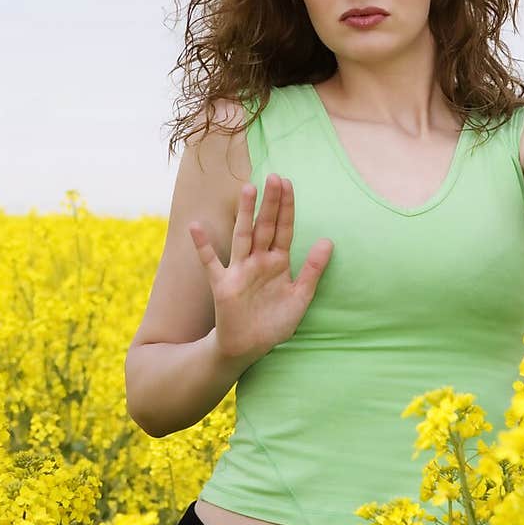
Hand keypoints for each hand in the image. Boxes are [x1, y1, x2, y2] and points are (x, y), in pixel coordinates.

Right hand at [189, 175, 333, 360]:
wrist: (248, 347)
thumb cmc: (274, 322)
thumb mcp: (300, 297)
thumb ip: (313, 270)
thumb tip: (328, 240)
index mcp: (278, 262)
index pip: (284, 229)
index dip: (287, 207)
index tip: (288, 183)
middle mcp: (258, 261)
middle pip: (265, 226)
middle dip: (270, 203)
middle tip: (274, 177)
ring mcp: (240, 270)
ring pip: (243, 236)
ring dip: (245, 213)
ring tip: (248, 189)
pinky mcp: (223, 285)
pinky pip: (211, 262)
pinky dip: (203, 246)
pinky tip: (196, 227)